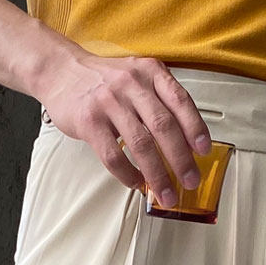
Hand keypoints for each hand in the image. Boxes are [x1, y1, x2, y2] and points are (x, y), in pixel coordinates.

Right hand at [35, 52, 212, 207]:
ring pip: (141, 144)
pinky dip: (128, 174)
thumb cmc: (104, 80)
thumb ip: (159, 100)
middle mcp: (132, 84)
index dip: (195, 128)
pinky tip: (136, 184)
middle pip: (163, 126)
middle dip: (181, 159)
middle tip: (190, 180)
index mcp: (150, 72)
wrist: (61, 71)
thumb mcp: (137, 76)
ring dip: (157, 174)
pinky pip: (114, 156)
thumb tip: (185, 141)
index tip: (204, 151)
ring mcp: (109, 102)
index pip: (180, 101)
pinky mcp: (90, 121)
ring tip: (166, 193)